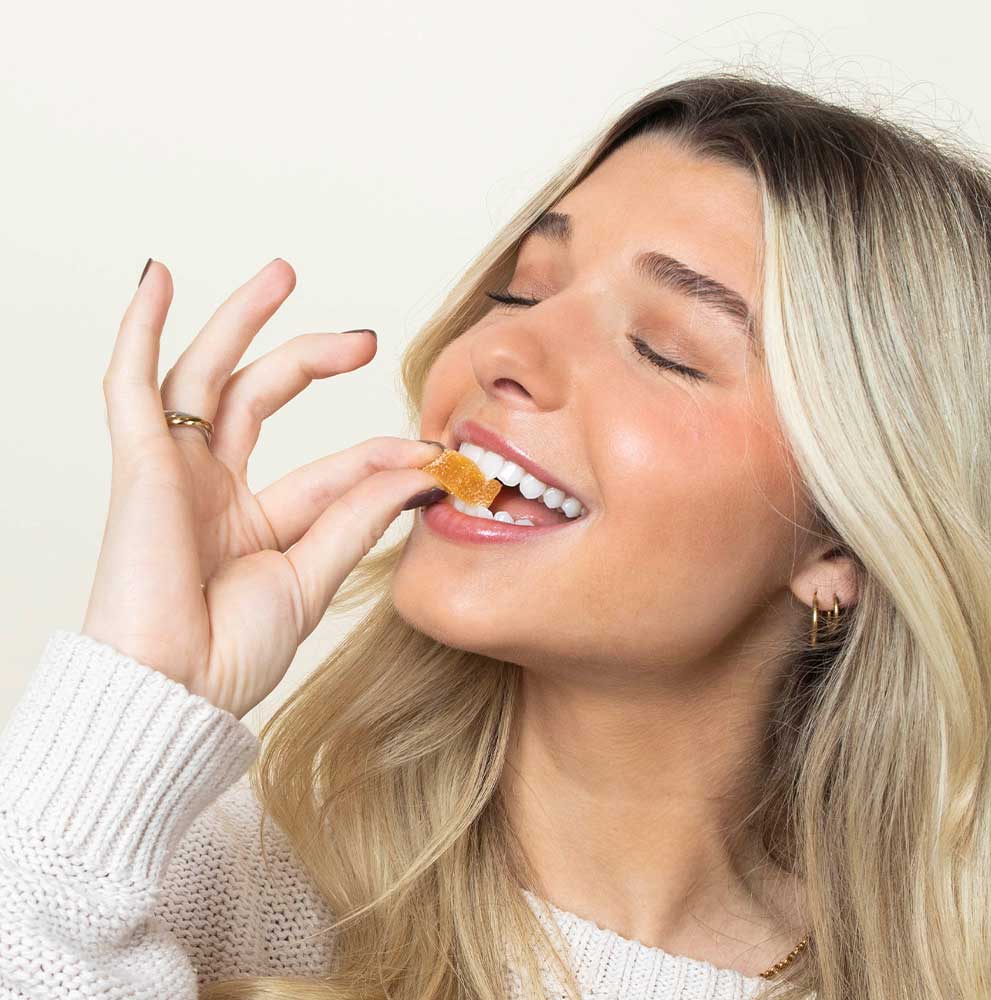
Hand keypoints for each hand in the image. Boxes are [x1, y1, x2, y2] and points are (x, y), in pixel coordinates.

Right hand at [82, 257, 444, 718]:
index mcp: (254, 522)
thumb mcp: (312, 575)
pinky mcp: (138, 464)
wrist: (172, 694)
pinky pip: (132, 383)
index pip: (328, 467)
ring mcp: (174, 471)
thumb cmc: (229, 654)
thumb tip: (424, 472)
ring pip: (205, 374)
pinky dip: (140, 328)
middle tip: (364, 339)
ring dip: (239, 321)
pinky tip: (160, 278)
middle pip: (261, 399)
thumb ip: (360, 515)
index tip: (432, 455)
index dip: (381, 457)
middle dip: (311, 359)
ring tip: (282, 274)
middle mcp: (211, 488)